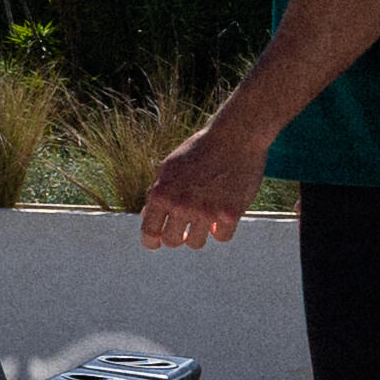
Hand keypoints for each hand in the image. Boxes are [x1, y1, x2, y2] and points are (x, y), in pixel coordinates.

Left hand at [138, 111, 265, 248]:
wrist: (234, 137)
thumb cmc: (200, 150)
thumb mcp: (169, 167)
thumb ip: (156, 192)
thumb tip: (146, 216)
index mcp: (161, 193)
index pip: (149, 232)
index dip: (151, 241)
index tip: (156, 243)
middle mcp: (181, 205)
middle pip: (173, 241)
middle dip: (177, 237)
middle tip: (185, 230)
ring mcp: (206, 211)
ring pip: (196, 243)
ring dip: (199, 234)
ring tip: (204, 220)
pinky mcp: (230, 213)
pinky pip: (222, 237)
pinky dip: (221, 229)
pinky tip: (222, 217)